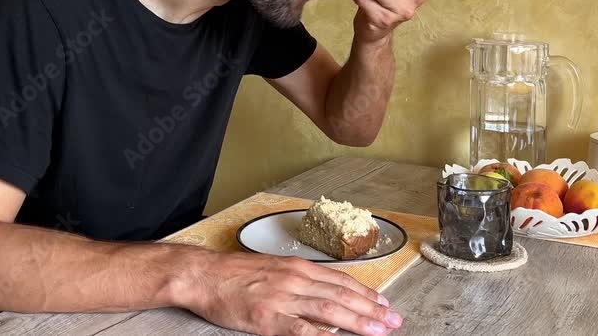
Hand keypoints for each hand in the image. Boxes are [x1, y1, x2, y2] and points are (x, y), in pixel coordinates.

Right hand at [185, 252, 402, 335]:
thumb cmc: (232, 273)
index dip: (365, 293)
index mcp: (296, 267)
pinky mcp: (268, 318)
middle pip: (341, 296)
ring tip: (379, 330)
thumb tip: (322, 293)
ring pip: (329, 311)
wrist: (203, 274)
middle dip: (371, 309)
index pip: (340, 281)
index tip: (383, 303)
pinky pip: (301, 329)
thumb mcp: (271, 268)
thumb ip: (297, 280)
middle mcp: (295, 280)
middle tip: (393, 321)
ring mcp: (283, 299)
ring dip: (358, 321)